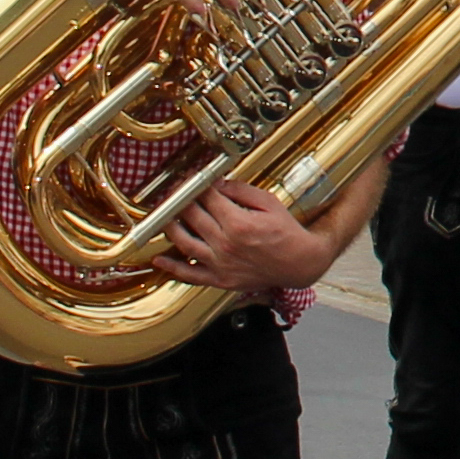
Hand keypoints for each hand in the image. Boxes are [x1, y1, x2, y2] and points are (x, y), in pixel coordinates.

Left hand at [160, 175, 330, 293]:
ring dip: (170, 226)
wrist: (300, 263)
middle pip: (192, 216)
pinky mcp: (219, 279)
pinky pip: (190, 275)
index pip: (207, 198)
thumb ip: (241, 191)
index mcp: (238, 223)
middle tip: (176, 192)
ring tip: (166, 216)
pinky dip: (172, 267)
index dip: (196, 184)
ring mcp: (220, 264)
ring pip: (184, 242)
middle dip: (181, 200)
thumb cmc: (287, 233)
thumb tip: (217, 183)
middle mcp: (225, 244)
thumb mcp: (269, 203)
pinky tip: (160, 258)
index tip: (192, 178)